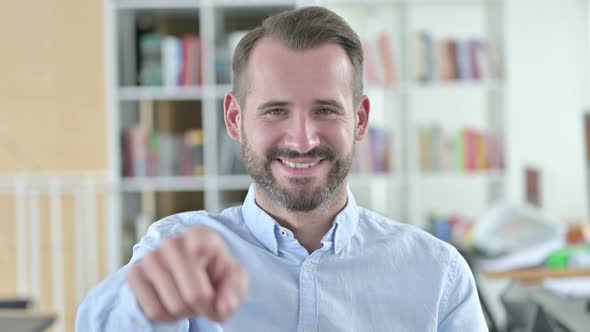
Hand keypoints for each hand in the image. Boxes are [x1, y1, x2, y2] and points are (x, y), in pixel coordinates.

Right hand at [127, 226, 248, 321]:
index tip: (205, 259)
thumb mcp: (233, 278)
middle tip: (207, 302)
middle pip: (194, 294)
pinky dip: (168, 317)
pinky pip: (154, 310)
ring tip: (190, 301)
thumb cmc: (214, 274)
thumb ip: (235, 290)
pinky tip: (173, 304)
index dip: (208, 260)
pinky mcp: (134, 274)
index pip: (201, 243)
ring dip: (186, 312)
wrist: (190, 275)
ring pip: (174, 305)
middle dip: (205, 307)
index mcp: (201, 235)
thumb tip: (224, 308)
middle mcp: (173, 242)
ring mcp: (150, 258)